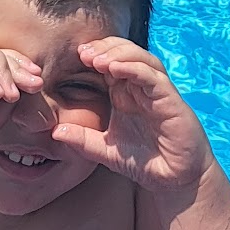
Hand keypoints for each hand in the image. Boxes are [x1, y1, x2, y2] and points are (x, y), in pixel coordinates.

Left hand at [49, 40, 213, 193]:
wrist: (174, 181)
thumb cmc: (145, 163)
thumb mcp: (106, 152)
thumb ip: (83, 141)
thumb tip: (55, 131)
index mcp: (126, 94)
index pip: (110, 63)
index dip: (94, 55)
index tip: (75, 57)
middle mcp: (142, 88)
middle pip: (124, 53)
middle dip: (104, 48)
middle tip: (83, 53)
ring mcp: (158, 92)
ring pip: (140, 58)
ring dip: (119, 53)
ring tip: (97, 59)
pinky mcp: (171, 100)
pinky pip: (153, 77)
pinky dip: (135, 69)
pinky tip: (117, 68)